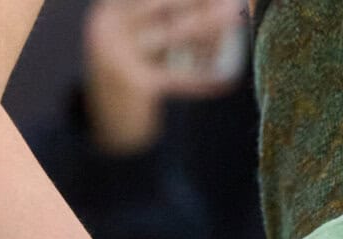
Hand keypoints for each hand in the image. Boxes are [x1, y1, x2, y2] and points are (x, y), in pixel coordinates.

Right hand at [82, 0, 247, 153]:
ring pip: (174, 32)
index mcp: (111, 11)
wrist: (107, 122)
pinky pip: (178, 76)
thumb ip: (162, 21)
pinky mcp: (134, 83)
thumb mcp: (137, 40)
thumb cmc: (132, 74)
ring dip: (209, 24)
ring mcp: (118, 54)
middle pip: (164, 4)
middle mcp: (109, 27)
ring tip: (235, 16)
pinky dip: (202, 77)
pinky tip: (224, 78)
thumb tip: (211, 6)